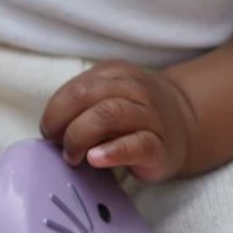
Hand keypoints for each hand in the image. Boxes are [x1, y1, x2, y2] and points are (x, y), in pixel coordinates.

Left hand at [40, 60, 195, 181]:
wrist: (182, 125)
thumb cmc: (131, 116)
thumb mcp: (107, 98)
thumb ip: (82, 105)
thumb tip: (51, 130)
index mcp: (115, 73)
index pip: (76, 88)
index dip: (55, 111)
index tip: (49, 132)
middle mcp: (134, 89)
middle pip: (87, 96)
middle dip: (64, 122)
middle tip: (57, 145)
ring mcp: (149, 116)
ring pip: (109, 114)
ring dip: (81, 135)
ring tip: (73, 156)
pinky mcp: (160, 147)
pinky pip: (137, 145)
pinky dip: (113, 151)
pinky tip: (96, 158)